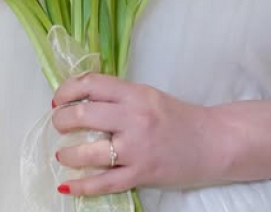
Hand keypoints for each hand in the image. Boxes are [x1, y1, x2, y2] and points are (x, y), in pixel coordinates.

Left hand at [52, 72, 216, 196]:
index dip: (67, 90)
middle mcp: (134, 118)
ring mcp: (137, 148)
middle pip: (85, 115)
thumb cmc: (177, 117)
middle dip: (62, 120)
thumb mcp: (146, 95)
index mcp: (134, 93)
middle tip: (58, 124)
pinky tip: (68, 186)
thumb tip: (81, 98)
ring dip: (68, 153)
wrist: (212, 142)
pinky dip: (83, 186)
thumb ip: (117, 95)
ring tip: (62, 153)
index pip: (91, 84)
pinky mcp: (142, 174)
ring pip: (90, 152)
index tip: (58, 98)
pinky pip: (106, 183)